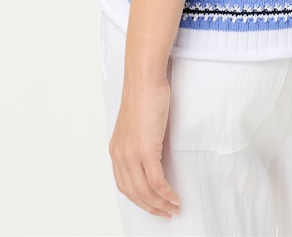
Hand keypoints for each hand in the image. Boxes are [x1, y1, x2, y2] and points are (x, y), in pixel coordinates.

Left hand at [108, 76, 179, 217]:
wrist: (144, 78)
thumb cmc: (144, 94)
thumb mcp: (138, 124)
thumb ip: (141, 142)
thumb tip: (155, 157)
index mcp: (116, 150)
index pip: (124, 185)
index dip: (139, 199)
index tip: (152, 205)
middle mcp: (120, 155)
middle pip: (134, 193)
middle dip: (150, 207)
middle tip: (165, 213)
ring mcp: (131, 154)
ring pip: (145, 191)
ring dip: (160, 204)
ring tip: (173, 209)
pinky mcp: (145, 150)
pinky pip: (156, 181)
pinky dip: (166, 193)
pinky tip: (174, 197)